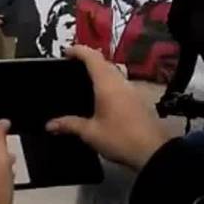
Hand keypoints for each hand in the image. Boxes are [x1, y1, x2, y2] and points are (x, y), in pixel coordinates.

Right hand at [45, 45, 169, 170]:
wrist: (154, 153)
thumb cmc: (120, 138)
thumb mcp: (90, 133)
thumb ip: (69, 125)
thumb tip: (49, 125)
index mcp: (107, 84)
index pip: (92, 57)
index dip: (78, 50)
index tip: (65, 52)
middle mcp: (121, 82)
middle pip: (104, 62)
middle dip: (88, 60)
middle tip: (72, 67)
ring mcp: (132, 90)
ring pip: (114, 72)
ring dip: (100, 71)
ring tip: (85, 82)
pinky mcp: (139, 100)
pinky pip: (120, 84)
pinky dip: (109, 83)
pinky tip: (102, 98)